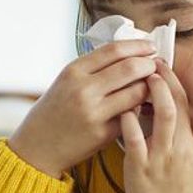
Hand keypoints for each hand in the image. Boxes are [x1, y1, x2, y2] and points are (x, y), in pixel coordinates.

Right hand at [8, 41, 156, 177]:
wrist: (37, 147)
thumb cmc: (53, 111)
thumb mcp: (65, 81)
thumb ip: (93, 68)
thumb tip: (128, 54)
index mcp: (73, 72)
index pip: (114, 50)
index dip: (138, 45)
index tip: (150, 46)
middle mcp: (84, 89)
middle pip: (131, 68)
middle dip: (150, 65)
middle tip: (155, 66)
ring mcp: (95, 112)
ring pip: (138, 92)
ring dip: (150, 87)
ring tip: (150, 86)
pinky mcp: (104, 134)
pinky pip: (132, 115)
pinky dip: (139, 108)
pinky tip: (140, 106)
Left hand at [120, 57, 192, 192]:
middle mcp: (187, 148)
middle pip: (182, 104)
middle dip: (171, 79)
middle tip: (159, 61)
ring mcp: (164, 157)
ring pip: (164, 115)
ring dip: (155, 91)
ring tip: (146, 75)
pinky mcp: (142, 167)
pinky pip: (135, 138)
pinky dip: (130, 119)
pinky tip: (124, 106)